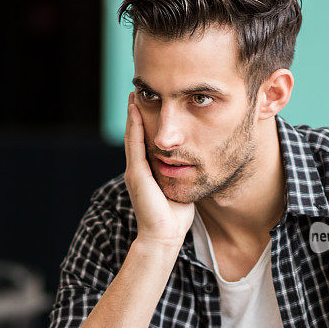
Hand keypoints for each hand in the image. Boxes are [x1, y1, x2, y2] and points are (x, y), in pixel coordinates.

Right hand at [124, 92, 194, 248]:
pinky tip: (136, 111)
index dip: (145, 123)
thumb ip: (182, 174)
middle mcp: (138, 169)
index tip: (150, 104)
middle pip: (135, 134)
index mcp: (147, 172)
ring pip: (132, 135)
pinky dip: (134, 126)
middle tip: (138, 92)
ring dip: (133, 114)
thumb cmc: (174, 217)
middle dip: (136, 113)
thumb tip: (195, 162)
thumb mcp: (179, 187)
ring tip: (134, 95)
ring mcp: (135, 170)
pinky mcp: (136, 173)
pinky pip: (134, 144)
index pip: (144, 142)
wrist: (164, 235)